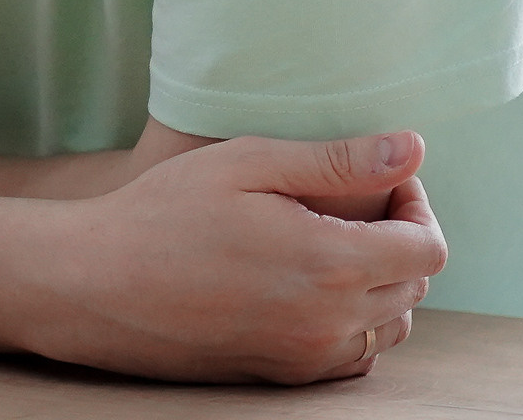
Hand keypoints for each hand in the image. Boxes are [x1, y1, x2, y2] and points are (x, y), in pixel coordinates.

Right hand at [40, 132, 444, 382]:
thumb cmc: (162, 213)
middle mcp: (330, 319)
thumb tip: (414, 148)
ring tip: (326, 244)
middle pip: (414, 284)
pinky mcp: (285, 375)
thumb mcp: (244, 164)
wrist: (94, 284)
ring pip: (389, 325)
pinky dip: (352, 322)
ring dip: (379, 283)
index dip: (415, 206)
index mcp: (329, 262)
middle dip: (398, 239)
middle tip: (347, 204)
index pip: (428, 247)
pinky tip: (307, 287)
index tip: (382, 183)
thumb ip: (336, 160)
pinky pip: (354, 355)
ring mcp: (308, 354)